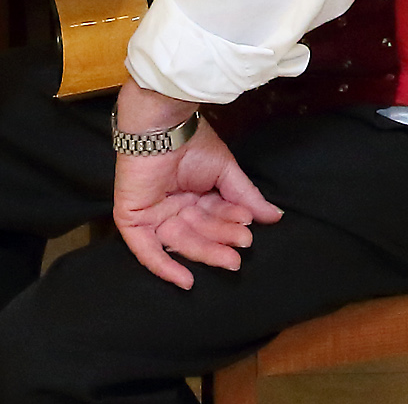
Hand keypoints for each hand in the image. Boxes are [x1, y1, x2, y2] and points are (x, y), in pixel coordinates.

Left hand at [109, 85, 281, 289]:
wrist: (162, 127)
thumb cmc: (192, 142)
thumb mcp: (225, 172)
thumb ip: (246, 197)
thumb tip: (275, 216)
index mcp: (194, 196)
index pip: (215, 217)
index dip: (231, 223)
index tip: (248, 227)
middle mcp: (174, 208)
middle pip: (199, 233)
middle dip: (221, 241)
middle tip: (242, 246)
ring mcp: (153, 215)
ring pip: (180, 242)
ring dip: (205, 252)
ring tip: (229, 257)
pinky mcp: (133, 219)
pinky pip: (147, 251)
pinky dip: (165, 267)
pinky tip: (186, 280)